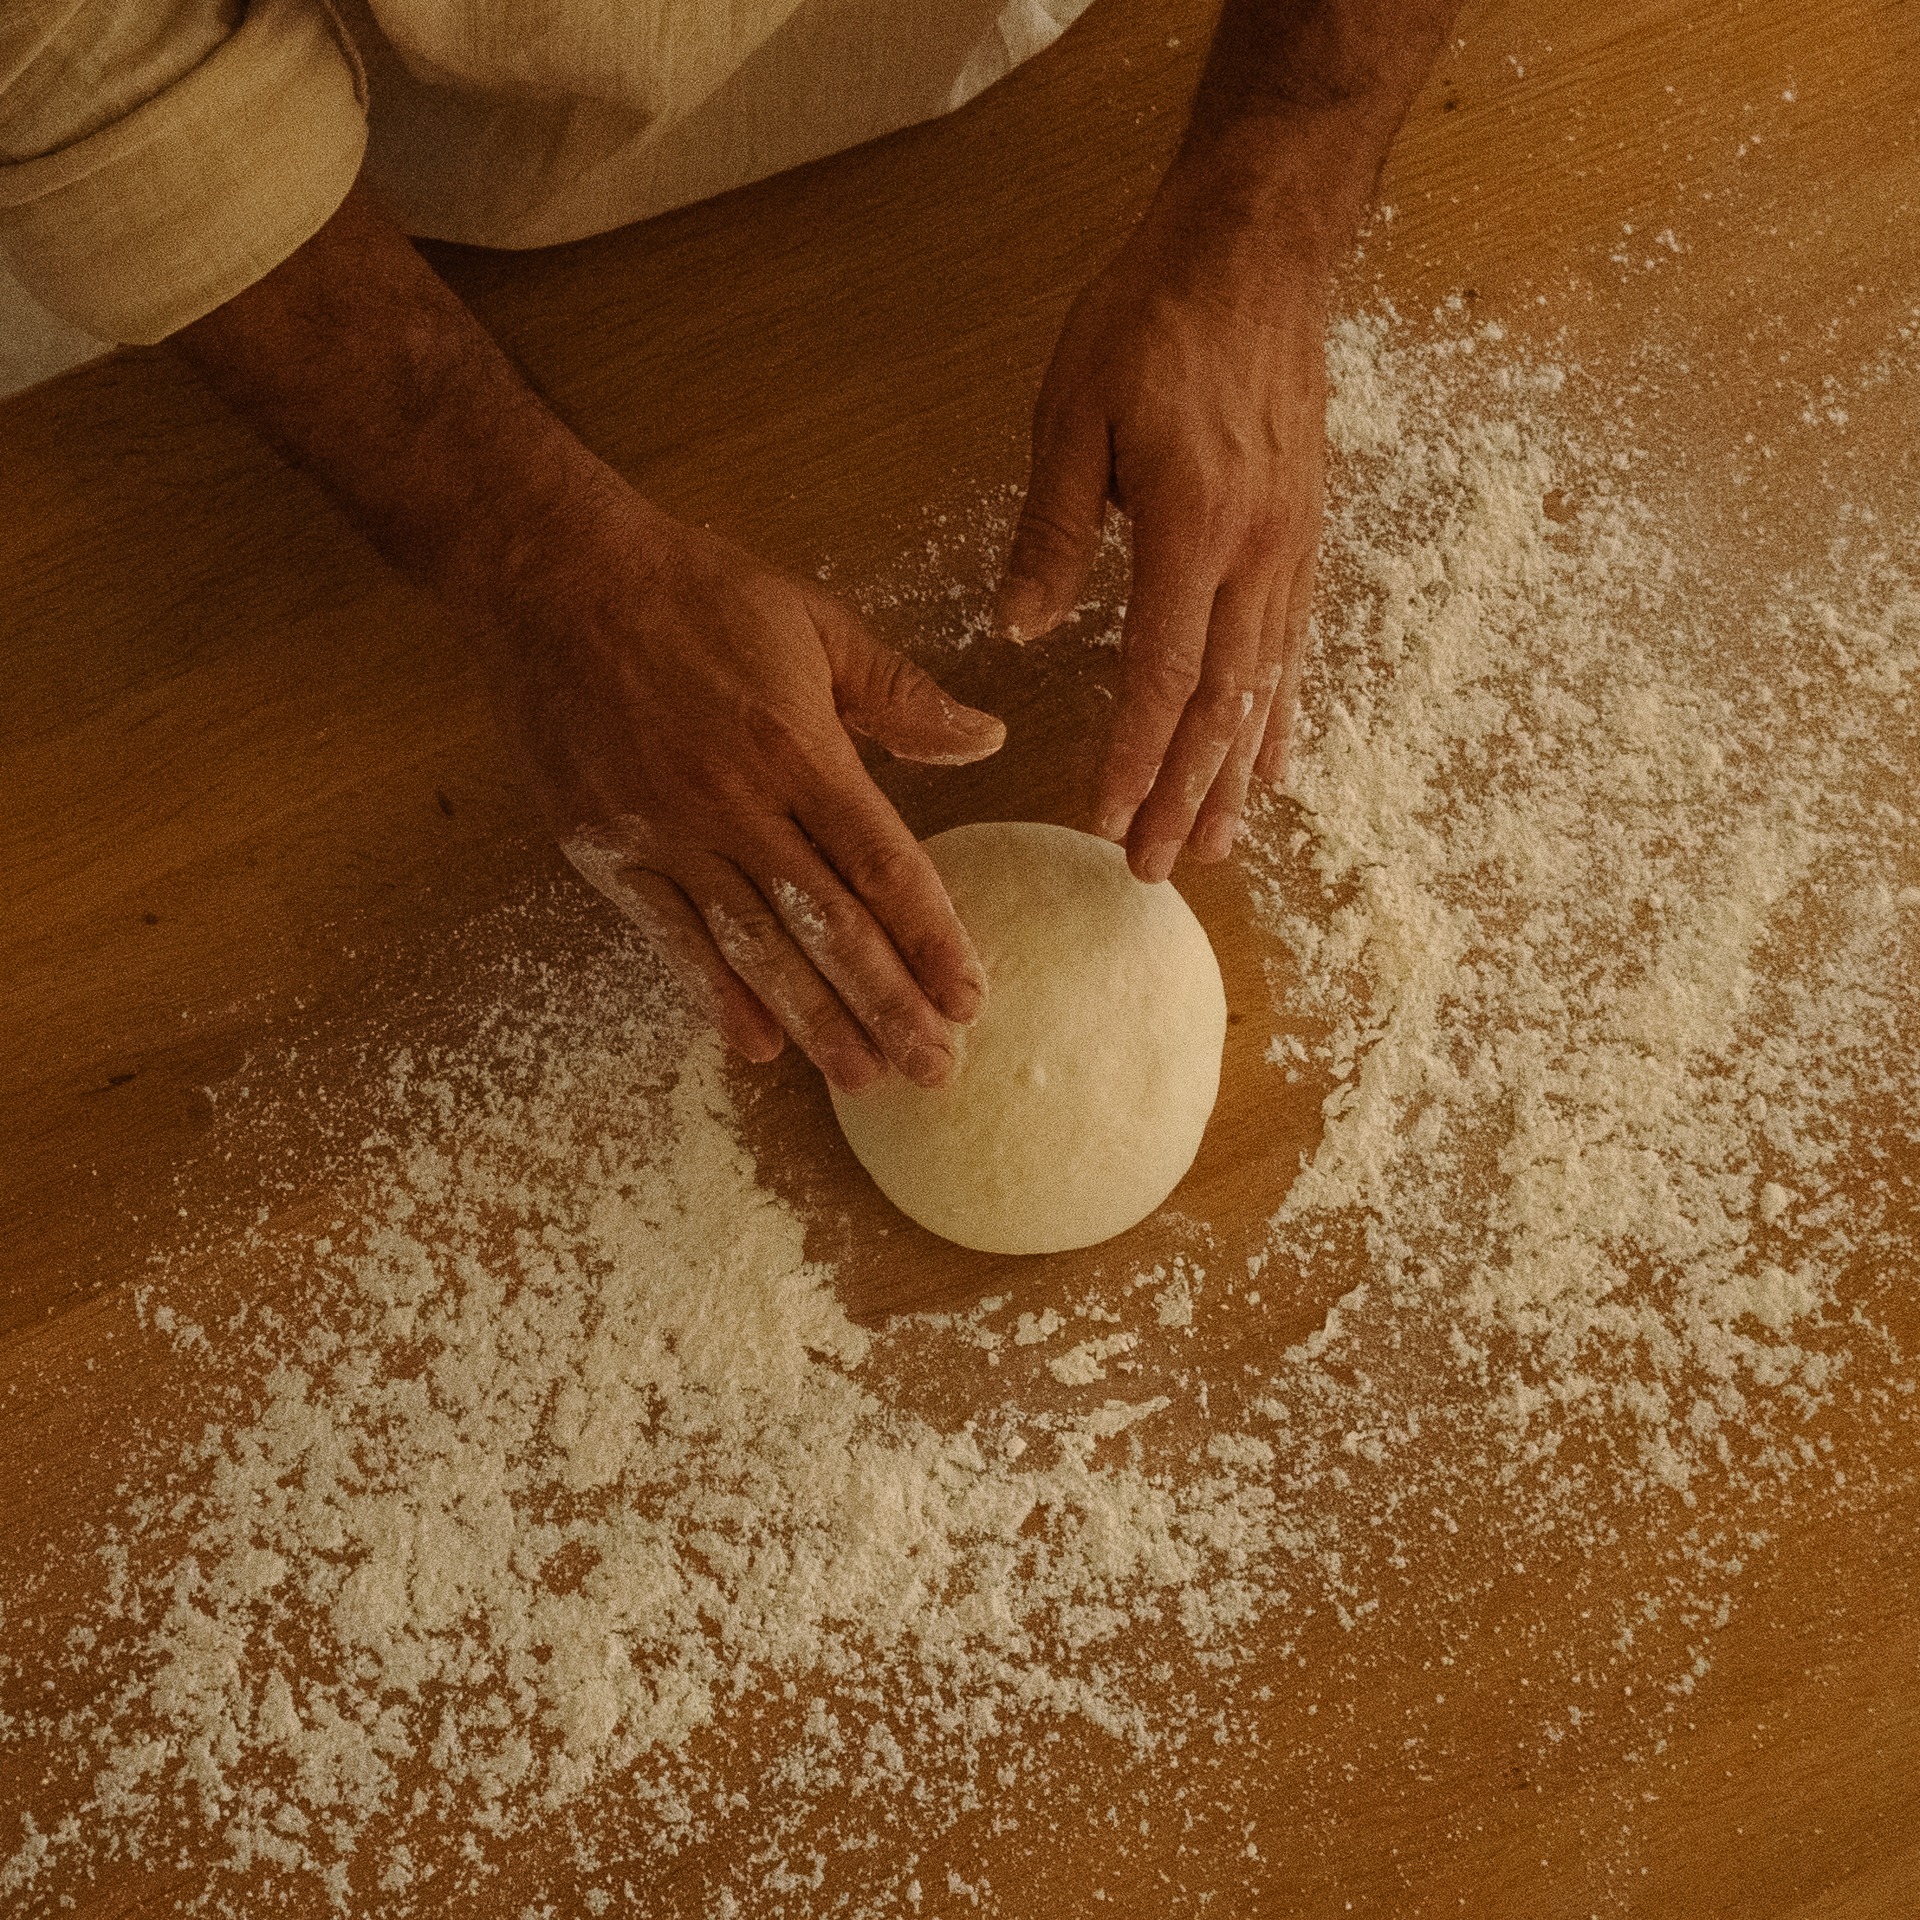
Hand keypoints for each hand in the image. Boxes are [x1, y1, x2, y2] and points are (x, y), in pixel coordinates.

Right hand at [472, 477, 1004, 1090]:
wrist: (550, 574)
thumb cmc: (692, 589)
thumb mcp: (814, 620)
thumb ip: (901, 694)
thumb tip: (987, 739)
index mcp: (798, 745)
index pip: (883, 864)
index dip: (931, 938)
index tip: (970, 996)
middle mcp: (737, 800)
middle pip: (829, 925)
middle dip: (888, 1004)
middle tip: (937, 1068)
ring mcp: (668, 831)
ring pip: (755, 948)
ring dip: (815, 1021)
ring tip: (863, 1078)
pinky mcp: (607, 848)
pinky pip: (669, 937)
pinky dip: (713, 993)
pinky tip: (755, 1042)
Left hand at [996, 200, 1326, 880]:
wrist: (1257, 252)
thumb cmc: (1156, 319)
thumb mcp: (1074, 412)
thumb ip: (1050, 529)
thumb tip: (1017, 627)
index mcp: (1192, 525)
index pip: (1163, 672)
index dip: (1136, 756)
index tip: (1111, 821)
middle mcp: (1254, 553)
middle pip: (1222, 705)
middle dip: (1187, 795)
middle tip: (1158, 869)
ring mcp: (1288, 550)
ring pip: (1266, 690)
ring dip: (1237, 776)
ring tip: (1218, 846)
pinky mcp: (1300, 538)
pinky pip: (1293, 650)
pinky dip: (1279, 718)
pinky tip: (1272, 765)